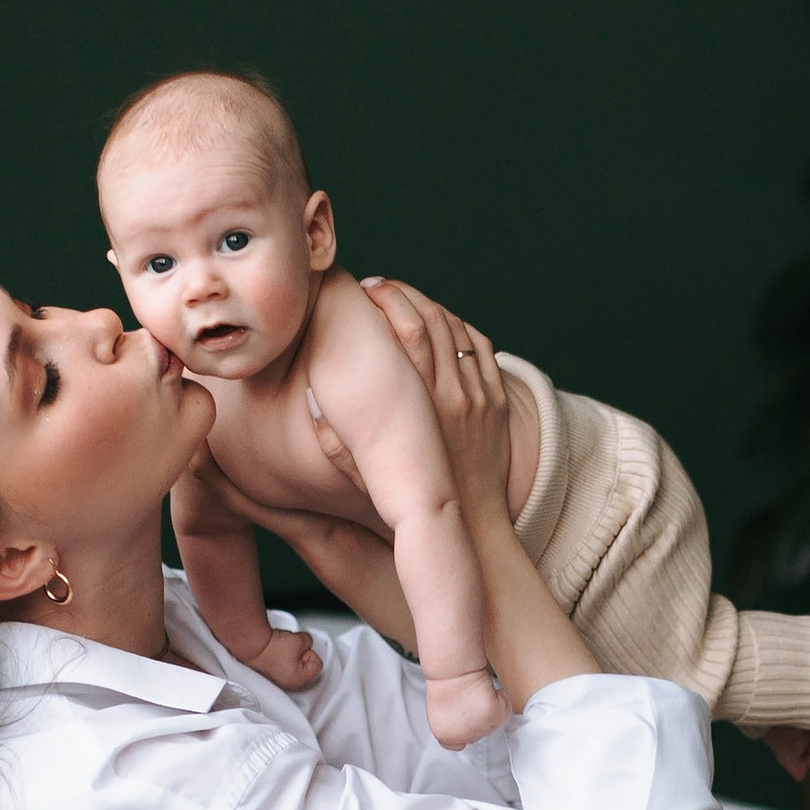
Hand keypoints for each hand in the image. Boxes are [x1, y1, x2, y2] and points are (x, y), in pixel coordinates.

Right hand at [350, 277, 513, 536]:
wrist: (471, 522)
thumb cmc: (411, 501)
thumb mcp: (368, 475)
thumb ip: (336, 443)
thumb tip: (312, 401)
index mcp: (421, 402)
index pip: (408, 327)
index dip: (388, 299)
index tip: (366, 290)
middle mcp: (453, 392)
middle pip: (432, 319)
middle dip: (404, 294)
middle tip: (379, 287)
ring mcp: (479, 395)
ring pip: (457, 330)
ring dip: (430, 305)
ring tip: (405, 300)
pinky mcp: (496, 402)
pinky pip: (482, 348)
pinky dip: (460, 328)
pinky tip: (441, 322)